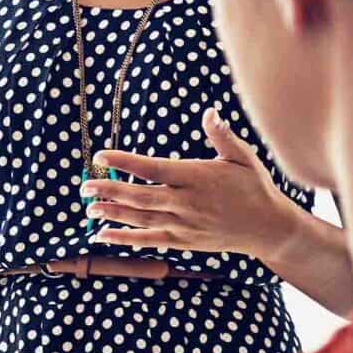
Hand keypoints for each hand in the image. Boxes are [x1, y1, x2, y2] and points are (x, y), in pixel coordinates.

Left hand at [87, 107, 301, 259]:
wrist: (268, 228)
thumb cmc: (254, 187)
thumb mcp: (243, 157)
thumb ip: (222, 135)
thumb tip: (211, 111)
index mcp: (197, 177)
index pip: (154, 168)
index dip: (125, 162)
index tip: (101, 155)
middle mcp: (187, 202)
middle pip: (141, 197)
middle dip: (110, 190)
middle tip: (84, 185)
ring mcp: (184, 225)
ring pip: (141, 219)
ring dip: (112, 214)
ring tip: (88, 208)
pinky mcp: (183, 241)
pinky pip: (148, 241)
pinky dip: (124, 239)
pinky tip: (102, 236)